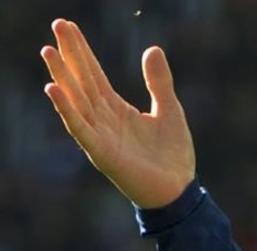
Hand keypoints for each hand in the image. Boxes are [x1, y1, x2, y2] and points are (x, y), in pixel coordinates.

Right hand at [40, 19, 194, 208]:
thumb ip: (159, 82)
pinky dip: (66, 110)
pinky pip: (80, 128)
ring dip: (62, 76)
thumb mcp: (170, 110)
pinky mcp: (102, 153)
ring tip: (49, 51)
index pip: (93, 74)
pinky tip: (54, 90)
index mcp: (116, 109)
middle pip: (82, 81)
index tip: (68, 26)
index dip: (81, 51)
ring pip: (76, 101)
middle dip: (69, 55)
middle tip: (58, 25)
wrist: (179, 191)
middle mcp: (103, 120)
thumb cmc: (172, 155)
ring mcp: (100, 136)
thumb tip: (152, 48)